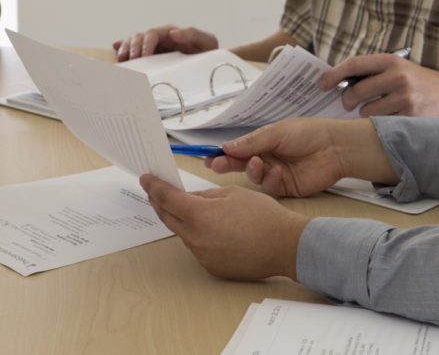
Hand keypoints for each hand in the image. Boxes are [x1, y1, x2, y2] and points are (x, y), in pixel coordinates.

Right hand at [112, 24, 217, 60]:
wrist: (208, 65)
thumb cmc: (207, 51)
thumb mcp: (205, 41)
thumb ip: (191, 34)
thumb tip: (173, 33)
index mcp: (170, 32)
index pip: (152, 34)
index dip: (146, 44)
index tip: (145, 56)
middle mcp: (159, 38)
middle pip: (138, 38)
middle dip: (133, 48)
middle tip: (132, 61)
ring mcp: (153, 47)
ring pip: (132, 43)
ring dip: (125, 51)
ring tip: (123, 61)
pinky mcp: (150, 57)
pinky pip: (132, 51)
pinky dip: (122, 51)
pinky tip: (116, 54)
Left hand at [140, 174, 308, 279]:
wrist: (285, 245)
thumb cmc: (264, 216)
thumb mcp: (233, 193)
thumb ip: (206, 195)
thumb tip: (191, 198)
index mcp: (199, 215)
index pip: (167, 198)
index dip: (154, 187)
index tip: (146, 180)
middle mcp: (195, 238)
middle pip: (168, 218)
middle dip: (161, 203)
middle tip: (159, 192)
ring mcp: (201, 255)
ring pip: (184, 233)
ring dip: (184, 220)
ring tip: (196, 209)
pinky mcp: (210, 266)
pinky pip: (198, 247)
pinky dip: (200, 236)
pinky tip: (216, 230)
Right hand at [205, 119, 351, 196]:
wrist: (335, 148)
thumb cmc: (308, 133)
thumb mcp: (277, 133)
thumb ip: (251, 143)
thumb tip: (225, 147)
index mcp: (264, 142)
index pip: (238, 149)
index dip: (223, 153)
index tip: (208, 157)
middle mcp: (267, 158)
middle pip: (241, 165)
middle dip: (228, 165)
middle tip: (216, 165)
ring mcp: (276, 174)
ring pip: (253, 177)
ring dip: (253, 171)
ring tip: (258, 162)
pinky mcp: (285, 188)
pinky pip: (269, 188)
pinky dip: (271, 180)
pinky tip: (279, 172)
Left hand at [319, 53, 438, 116]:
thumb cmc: (420, 83)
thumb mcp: (401, 68)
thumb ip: (375, 73)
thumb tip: (340, 82)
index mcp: (392, 61)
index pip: (355, 64)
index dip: (334, 74)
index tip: (322, 84)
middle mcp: (398, 77)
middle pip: (356, 92)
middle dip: (347, 100)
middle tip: (348, 104)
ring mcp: (404, 99)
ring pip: (367, 112)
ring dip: (367, 115)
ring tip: (379, 111)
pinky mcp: (410, 118)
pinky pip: (382, 125)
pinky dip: (382, 125)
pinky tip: (392, 120)